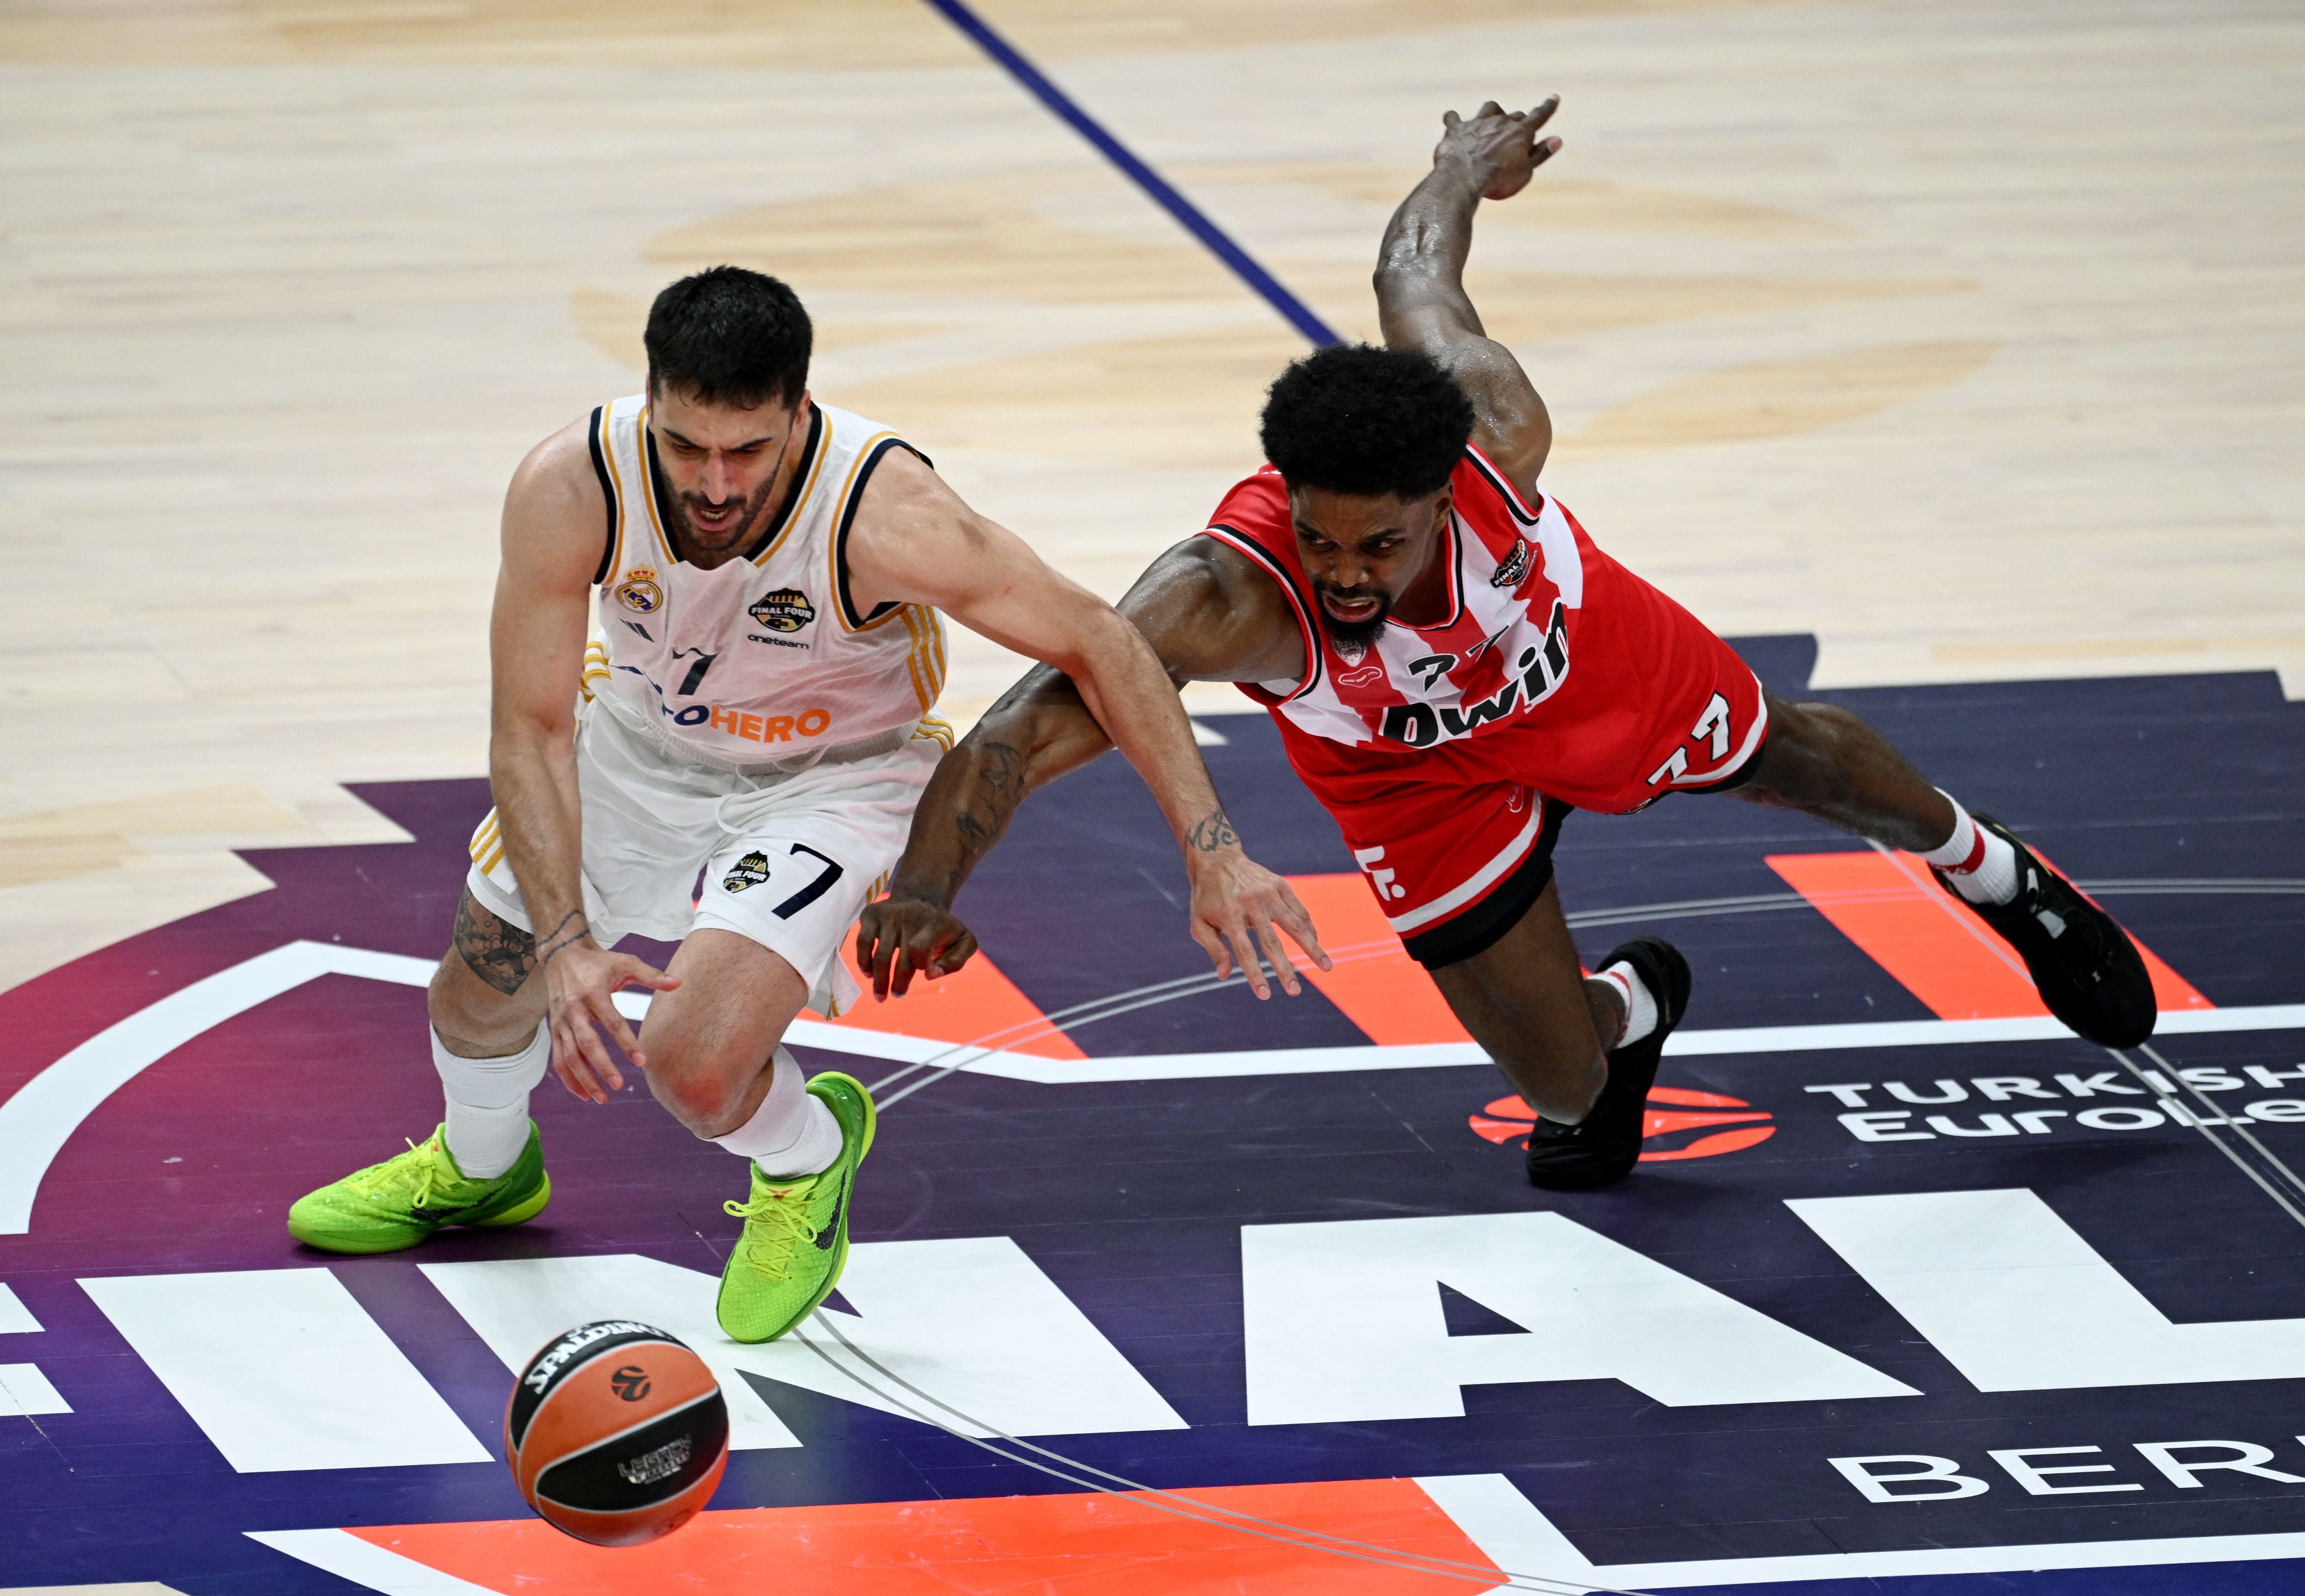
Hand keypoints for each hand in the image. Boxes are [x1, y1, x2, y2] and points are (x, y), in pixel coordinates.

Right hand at [540, 938, 680, 1103]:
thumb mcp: (625, 963)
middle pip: (587, 1043)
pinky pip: (558, 1058)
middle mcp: (574, 1009)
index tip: (642, 1061)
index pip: (612, 1022)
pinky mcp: (554, 1030)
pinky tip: (583, 1094)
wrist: (562, 955)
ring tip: (602, 1098)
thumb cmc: (600, 962)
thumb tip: (679, 983)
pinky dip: (568, 1078)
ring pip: (569, 1056)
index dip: (627, 1043)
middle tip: (619, 1085)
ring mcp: (561, 1022)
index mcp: (594, 993)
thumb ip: (651, 975)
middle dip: (601, 1066)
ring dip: (584, 1079)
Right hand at [856, 891, 980, 998]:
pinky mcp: (871, 914)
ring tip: (881, 996)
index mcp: (936, 924)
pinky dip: (863, 962)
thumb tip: (930, 975)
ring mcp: (888, 915)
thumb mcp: (963, 941)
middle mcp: (910, 916)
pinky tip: (868, 974)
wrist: (921, 896)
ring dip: (880, 981)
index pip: (921, 949)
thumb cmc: (942, 927)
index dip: (921, 965)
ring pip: (880, 956)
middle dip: (899, 984)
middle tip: (898, 995)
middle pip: (901, 960)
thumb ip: (955, 961)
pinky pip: (862, 943)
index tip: (926, 972)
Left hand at [1187, 848, 1331, 1000]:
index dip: (1255, 975)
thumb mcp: (1199, 923)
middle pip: (1272, 943)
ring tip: (1326, 967)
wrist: (1217, 858)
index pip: (1245, 952)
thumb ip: (1213, 949)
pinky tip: (1316, 942)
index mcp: (1229, 916)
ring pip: (1295, 925)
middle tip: (1295, 992)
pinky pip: (1299, 910)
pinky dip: (1309, 927)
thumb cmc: (1206, 897)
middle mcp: (1251, 905)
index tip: (1265, 995)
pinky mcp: (1280, 885)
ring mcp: (1268, 893)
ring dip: (1312, 948)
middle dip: (1285, 969)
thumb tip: (1225, 976)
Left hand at [1436, 96, 1561, 201]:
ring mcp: (1477, 123)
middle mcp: (1500, 122)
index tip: (1554, 97)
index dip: (1547, 107)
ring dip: (1493, 112)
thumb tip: (1557, 140)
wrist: (1463, 177)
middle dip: (1517, 122)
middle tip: (1516, 135)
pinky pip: (1454, 117)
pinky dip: (1454, 119)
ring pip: (1490, 108)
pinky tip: (1452, 120)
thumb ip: (1540, 154)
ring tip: (1491, 119)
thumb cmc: (1497, 180)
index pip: (1539, 116)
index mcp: (1521, 133)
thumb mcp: (1525, 172)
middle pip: (1514, 116)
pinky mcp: (1456, 129)